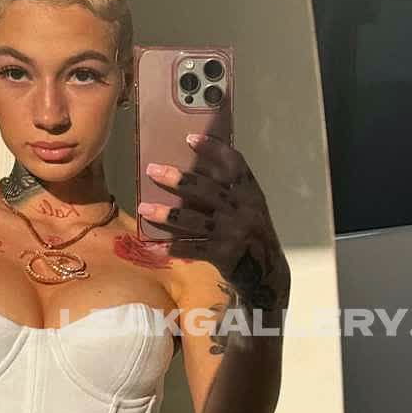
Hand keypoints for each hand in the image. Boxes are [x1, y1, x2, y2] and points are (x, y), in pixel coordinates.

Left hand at [139, 132, 289, 309]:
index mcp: (251, 194)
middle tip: (152, 170)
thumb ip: (230, 192)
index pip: (234, 165)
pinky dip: (173, 247)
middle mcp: (244, 211)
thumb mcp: (250, 209)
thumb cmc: (252, 236)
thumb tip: (192, 172)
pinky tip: (155, 245)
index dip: (213, 149)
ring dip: (166, 214)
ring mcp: (234, 233)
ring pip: (193, 220)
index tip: (190, 138)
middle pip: (207, 190)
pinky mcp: (224, 255)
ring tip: (143, 208)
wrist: (268, 274)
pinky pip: (192, 248)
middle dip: (177, 179)